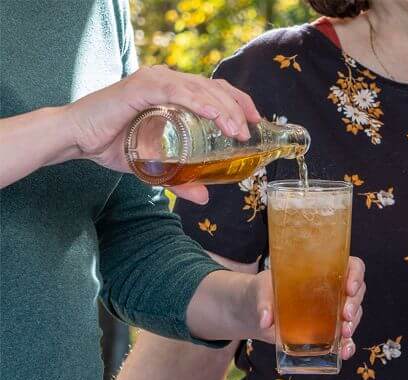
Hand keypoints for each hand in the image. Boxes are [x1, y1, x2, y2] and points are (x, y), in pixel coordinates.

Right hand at [60, 65, 260, 202]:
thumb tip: (205, 198)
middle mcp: (166, 82)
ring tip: (238, 130)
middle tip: (251, 131)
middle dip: (237, 107)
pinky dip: (198, 102)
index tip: (257, 122)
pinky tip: (215, 115)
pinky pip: (175, 92)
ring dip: (223, 108)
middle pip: (213, 87)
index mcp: (174, 93)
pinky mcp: (140, 89)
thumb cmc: (114, 146)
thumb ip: (182, 180)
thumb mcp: (156, 167)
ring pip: (199, 89)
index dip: (239, 102)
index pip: (215, 90)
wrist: (78, 139)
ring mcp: (153, 82)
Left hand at [245, 257, 364, 355]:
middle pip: (357, 293)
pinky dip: (347, 346)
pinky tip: (344, 352)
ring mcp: (334, 312)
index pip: (352, 267)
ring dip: (353, 325)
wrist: (258, 311)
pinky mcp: (329, 332)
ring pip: (354, 316)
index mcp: (324, 270)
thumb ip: (264, 301)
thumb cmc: (265, 291)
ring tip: (345, 334)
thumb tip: (266, 319)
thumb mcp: (262, 289)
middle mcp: (334, 290)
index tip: (350, 287)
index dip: (356, 275)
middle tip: (346, 315)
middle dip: (354, 305)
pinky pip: (344, 338)